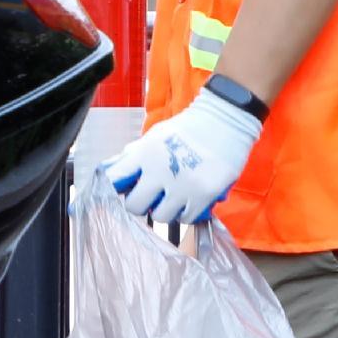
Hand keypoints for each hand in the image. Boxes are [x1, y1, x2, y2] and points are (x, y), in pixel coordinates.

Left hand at [100, 89, 264, 226]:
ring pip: (160, 216)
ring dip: (164, 210)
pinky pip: (185, 218)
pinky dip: (186, 212)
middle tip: (150, 197)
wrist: (226, 120)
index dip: (115, 188)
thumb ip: (135, 154)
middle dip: (140, 203)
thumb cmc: (190, 127)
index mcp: (145, 153)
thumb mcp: (156, 135)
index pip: (115, 179)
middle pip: (135, 206)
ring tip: (172, 198)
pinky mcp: (203, 195)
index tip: (123, 189)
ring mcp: (182, 185)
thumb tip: (112, 170)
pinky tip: (189, 199)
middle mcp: (160, 171)